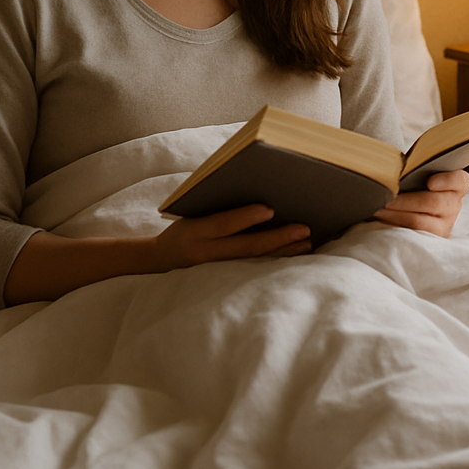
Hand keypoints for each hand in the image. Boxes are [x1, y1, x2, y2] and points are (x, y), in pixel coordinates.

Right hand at [152, 204, 312, 271]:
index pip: (221, 224)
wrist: (162, 258)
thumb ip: (217, 206)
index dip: (245, 217)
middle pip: (245, 247)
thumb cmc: (183, 227)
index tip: (269, 209)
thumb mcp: (191, 212)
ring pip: (254, 259)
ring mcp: (216, 267)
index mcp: (194, 231)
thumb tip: (257, 193)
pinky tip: (295, 251)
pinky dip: (276, 258)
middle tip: (304, 229)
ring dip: (282, 250)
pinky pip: (255, 266)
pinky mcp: (225, 274)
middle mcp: (205, 252)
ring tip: (306, 241)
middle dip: (277, 238)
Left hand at [372, 169, 468, 237]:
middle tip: (386, 196)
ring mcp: (444, 224)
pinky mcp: (431, 238)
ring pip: (419, 221)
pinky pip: (411, 233)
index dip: (447, 181)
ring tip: (379, 208)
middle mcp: (454, 205)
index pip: (460, 180)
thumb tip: (396, 168)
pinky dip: (394, 224)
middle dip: (406, 200)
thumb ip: (417, 169)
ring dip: (395, 214)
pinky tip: (381, 217)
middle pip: (434, 203)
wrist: (416, 204)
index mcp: (457, 185)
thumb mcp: (423, 174)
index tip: (430, 182)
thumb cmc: (418, 183)